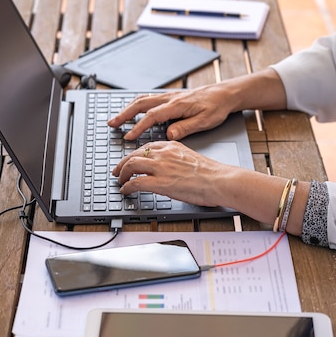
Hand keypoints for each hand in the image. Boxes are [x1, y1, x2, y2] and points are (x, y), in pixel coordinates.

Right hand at [107, 86, 231, 140]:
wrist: (226, 93)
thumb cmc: (217, 107)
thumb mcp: (205, 121)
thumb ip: (186, 127)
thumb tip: (169, 134)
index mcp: (177, 105)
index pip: (152, 116)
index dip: (138, 126)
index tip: (129, 136)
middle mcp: (170, 98)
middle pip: (141, 104)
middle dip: (124, 114)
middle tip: (111, 124)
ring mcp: (169, 96)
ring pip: (143, 100)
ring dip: (128, 109)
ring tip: (117, 119)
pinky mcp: (171, 97)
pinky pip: (149, 99)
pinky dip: (137, 105)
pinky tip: (133, 111)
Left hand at [113, 140, 230, 206]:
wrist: (219, 180)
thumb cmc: (210, 173)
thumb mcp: (190, 157)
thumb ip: (175, 159)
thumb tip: (168, 168)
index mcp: (171, 145)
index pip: (146, 147)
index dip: (134, 155)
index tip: (130, 161)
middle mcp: (164, 153)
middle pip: (134, 155)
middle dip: (123, 164)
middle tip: (118, 172)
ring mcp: (161, 167)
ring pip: (131, 165)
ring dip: (122, 174)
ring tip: (120, 181)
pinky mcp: (160, 183)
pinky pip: (136, 183)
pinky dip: (127, 187)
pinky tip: (126, 191)